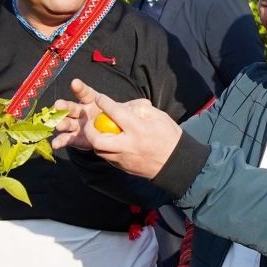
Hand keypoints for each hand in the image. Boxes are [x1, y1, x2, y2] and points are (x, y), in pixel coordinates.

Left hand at [51, 80, 183, 178]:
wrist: (176, 164)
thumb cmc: (169, 137)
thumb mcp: (159, 117)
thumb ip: (139, 109)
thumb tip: (124, 106)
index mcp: (138, 130)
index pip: (116, 113)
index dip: (104, 103)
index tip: (99, 98)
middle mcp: (128, 145)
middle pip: (98, 140)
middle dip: (90, 129)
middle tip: (91, 121)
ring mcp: (124, 159)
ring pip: (99, 151)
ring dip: (96, 140)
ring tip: (100, 132)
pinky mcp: (123, 167)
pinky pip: (107, 157)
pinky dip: (105, 148)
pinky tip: (110, 142)